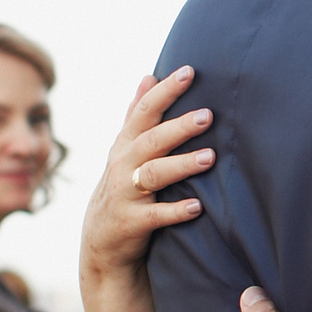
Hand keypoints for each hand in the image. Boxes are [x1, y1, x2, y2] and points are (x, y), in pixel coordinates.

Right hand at [80, 66, 209, 279]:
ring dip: (181, 165)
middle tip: (207, 115)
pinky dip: (176, 211)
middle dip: (178, 127)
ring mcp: (126, 194)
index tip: (189, 71)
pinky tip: (198, 207)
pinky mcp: (132, 222)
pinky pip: (155, 215)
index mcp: (126, 144)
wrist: (102, 240)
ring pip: (153, 175)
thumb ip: (137, 114)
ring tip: (210, 157)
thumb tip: (149, 76)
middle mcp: (123, 165)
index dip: (165, 91)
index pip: (145, 111)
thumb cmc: (123, 185)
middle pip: (151, 141)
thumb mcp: (124, 148)